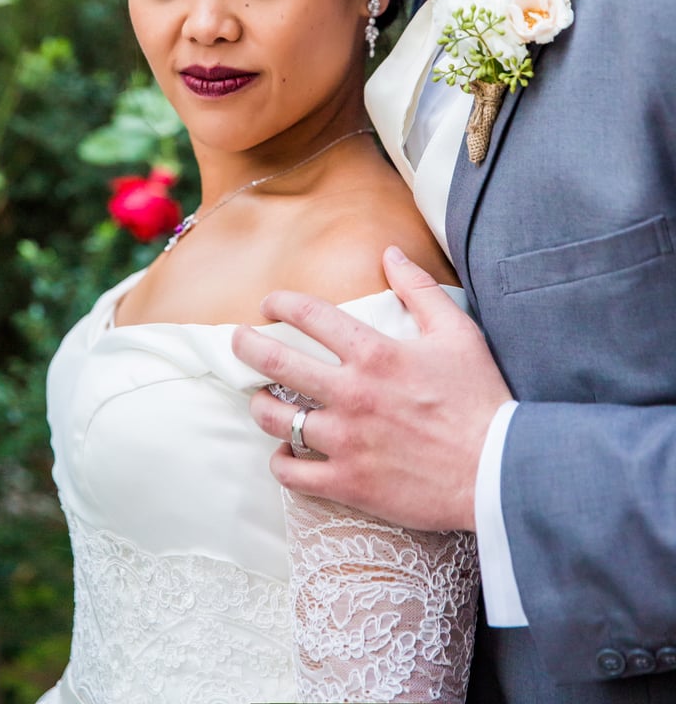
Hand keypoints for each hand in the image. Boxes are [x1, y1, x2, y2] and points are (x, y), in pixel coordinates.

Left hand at [231, 246, 511, 530]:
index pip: (309, 316)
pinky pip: (293, 473)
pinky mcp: (349, 483)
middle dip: (247, 346)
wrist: (498, 471)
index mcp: (374, 354)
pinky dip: (281, 463)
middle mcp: (352, 393)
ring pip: (276, 419)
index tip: (269, 304)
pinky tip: (284, 455)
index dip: (281, 303)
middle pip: (276, 362)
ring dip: (261, 405)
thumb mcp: (456, 332)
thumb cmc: (480, 398)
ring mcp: (346, 440)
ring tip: (262, 399)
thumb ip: (419, 288)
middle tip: (238, 341)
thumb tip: (390, 253)